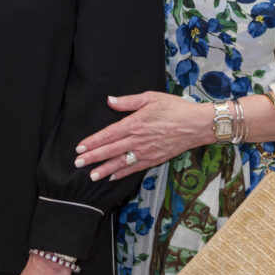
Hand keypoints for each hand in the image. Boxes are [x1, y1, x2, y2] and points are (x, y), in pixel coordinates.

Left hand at [74, 91, 211, 181]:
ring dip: (104, 169)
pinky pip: (135, 168)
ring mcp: (147, 151)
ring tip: (91, 175)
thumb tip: (110, 100)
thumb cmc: (175, 108)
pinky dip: (123, 173)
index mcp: (135, 123)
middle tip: (77, 164)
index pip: (108, 135)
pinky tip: (112, 176)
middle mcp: (138, 140)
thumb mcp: (151, 97)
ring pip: (121, 162)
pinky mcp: (155, 159)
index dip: (93, 142)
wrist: (197, 125)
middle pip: (111, 150)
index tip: (80, 148)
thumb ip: (129, 101)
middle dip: (93, 157)